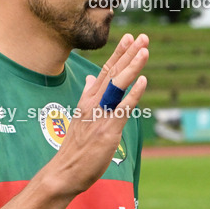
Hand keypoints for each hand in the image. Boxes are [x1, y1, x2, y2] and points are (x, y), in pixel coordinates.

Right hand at [51, 33, 148, 195]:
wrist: (65, 171)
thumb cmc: (76, 147)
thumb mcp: (79, 116)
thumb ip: (87, 96)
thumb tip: (90, 80)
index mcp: (88, 99)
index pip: (105, 71)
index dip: (118, 54)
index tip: (128, 38)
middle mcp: (93, 103)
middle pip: (113, 72)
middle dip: (129, 53)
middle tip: (143, 37)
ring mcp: (100, 115)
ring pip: (118, 84)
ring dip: (132, 66)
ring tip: (144, 50)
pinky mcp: (108, 129)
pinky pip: (123, 107)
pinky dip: (133, 94)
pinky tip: (143, 81)